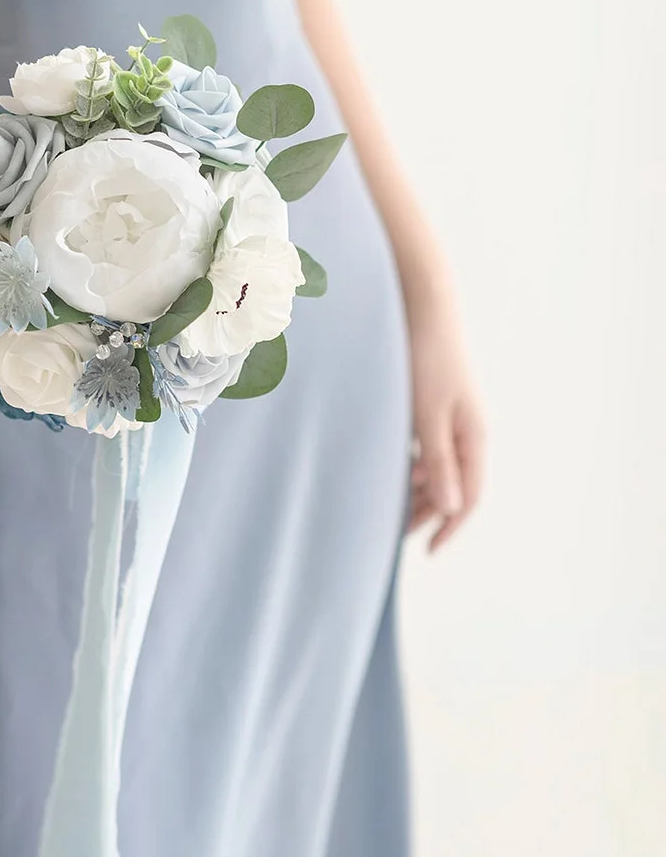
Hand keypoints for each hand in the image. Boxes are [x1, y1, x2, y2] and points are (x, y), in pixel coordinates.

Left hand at [405, 298, 485, 552]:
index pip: (468, 495)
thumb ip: (439, 460)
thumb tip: (449, 508)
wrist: (422, 307)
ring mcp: (448, 416)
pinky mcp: (429, 403)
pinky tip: (384, 468)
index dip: (450, 526)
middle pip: (451, 485)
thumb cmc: (426, 357)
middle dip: (426, 511)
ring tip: (385, 506)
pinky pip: (423, 446)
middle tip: (393, 533)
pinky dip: (408, 463)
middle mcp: (465, 430)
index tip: (427, 549)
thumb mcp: (429, 414)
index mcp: (472, 436)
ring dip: (415, 489)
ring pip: (435, 466)